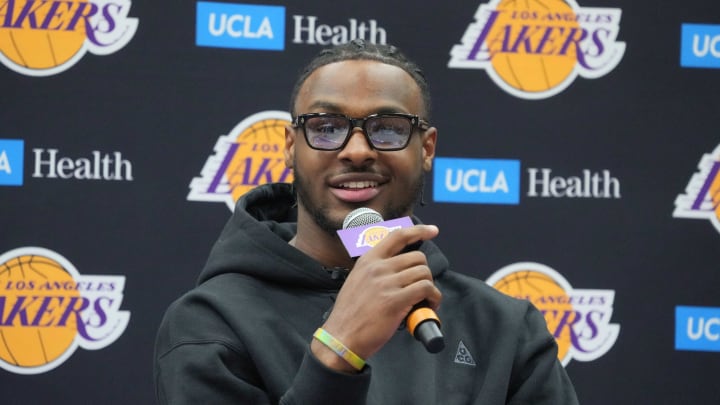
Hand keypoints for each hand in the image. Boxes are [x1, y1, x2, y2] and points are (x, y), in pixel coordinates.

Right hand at [311, 224, 440, 371]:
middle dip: (424, 273)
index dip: (419, 231)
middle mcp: (377, 267)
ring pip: (423, 273)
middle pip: (417, 257)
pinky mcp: (395, 300)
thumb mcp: (357, 281)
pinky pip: (425, 289)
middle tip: (421, 288)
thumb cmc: (349, 314)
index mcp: (368, 260)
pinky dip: (433, 298)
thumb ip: (375, 271)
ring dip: (430, 287)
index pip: (397, 236)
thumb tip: (399, 269)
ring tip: (424, 300)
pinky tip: (429, 306)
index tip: (432, 231)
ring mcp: (386, 283)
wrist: (341, 337)